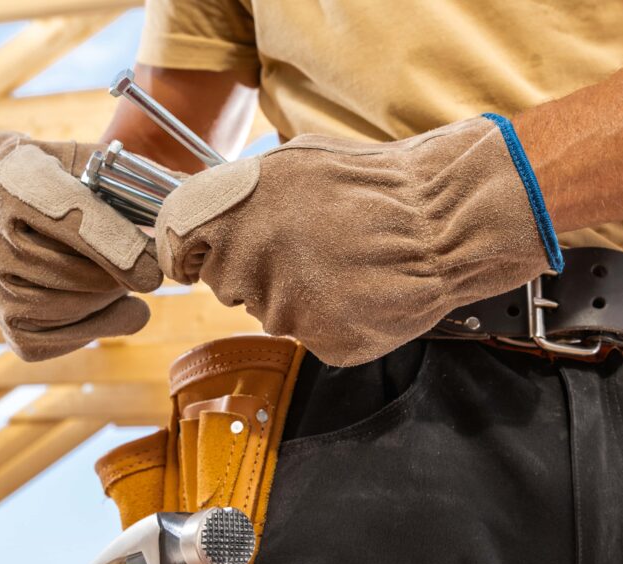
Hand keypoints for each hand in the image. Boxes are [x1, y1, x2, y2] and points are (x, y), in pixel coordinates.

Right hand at [0, 131, 163, 360]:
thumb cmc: (63, 175)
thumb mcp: (95, 163)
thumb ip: (144, 182)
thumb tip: (202, 198)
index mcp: (16, 179)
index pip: (71, 221)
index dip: (117, 250)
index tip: (153, 272)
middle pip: (77, 275)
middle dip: (122, 275)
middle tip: (141, 267)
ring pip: (71, 308)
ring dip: (112, 299)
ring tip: (120, 279)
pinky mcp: (4, 322)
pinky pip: (61, 339)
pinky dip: (98, 327)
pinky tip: (110, 307)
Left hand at [155, 115, 558, 365]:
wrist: (445, 222)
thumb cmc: (376, 187)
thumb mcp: (295, 163)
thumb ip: (240, 193)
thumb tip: (206, 216)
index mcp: (236, 206)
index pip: (177, 244)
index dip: (193, 252)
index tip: (205, 257)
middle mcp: (250, 256)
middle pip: (225, 284)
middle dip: (256, 272)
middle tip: (308, 251)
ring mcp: (286, 304)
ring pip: (272, 313)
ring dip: (301, 296)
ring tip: (345, 266)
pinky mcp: (321, 340)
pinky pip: (311, 335)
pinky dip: (331, 320)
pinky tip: (360, 292)